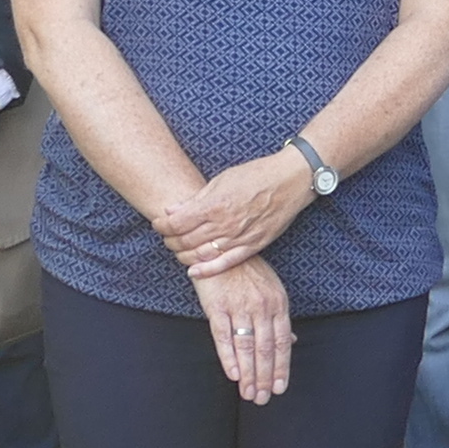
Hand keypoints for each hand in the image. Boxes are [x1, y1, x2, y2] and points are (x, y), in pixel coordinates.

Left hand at [151, 148, 312, 281]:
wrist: (289, 181)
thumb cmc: (255, 175)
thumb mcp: (221, 180)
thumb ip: (196, 198)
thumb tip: (172, 211)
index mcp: (214, 205)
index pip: (176, 223)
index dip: (162, 226)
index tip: (158, 224)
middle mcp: (224, 224)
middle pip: (185, 241)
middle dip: (170, 240)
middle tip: (167, 237)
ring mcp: (239, 237)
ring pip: (201, 255)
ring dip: (184, 255)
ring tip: (178, 250)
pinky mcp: (252, 246)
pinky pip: (225, 263)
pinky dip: (207, 270)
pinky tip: (193, 272)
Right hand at [199, 254, 297, 405]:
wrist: (219, 249)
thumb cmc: (248, 271)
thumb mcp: (271, 290)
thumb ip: (279, 318)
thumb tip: (292, 341)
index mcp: (278, 304)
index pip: (281, 343)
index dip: (281, 368)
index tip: (278, 389)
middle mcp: (262, 307)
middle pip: (265, 349)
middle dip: (264, 378)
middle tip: (261, 399)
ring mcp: (240, 306)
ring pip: (246, 347)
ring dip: (248, 374)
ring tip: (248, 394)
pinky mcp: (217, 306)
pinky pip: (224, 336)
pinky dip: (229, 357)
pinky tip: (233, 375)